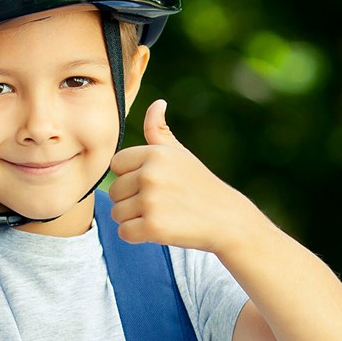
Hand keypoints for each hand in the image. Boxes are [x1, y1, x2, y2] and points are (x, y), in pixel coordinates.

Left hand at [108, 100, 259, 253]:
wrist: (227, 219)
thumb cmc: (199, 186)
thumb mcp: (180, 154)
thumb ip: (159, 131)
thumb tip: (157, 104)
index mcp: (154, 153)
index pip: (116, 165)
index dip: (131, 177)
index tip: (154, 183)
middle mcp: (150, 173)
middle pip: (114, 191)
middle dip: (131, 201)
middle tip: (161, 203)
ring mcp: (151, 200)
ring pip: (117, 213)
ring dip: (134, 219)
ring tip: (162, 215)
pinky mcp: (153, 226)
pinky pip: (124, 233)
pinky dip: (138, 236)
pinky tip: (160, 230)